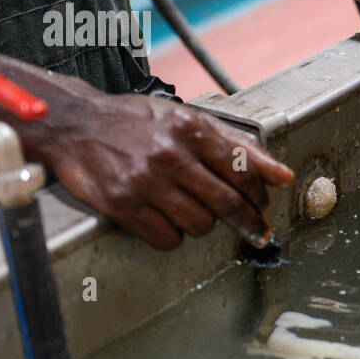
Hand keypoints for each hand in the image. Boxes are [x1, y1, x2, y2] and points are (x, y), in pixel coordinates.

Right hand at [21, 89, 293, 250]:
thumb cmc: (138, 122)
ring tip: (192, 209)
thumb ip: (238, 146)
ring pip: (199, 225)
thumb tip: (282, 175)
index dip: (259, 195)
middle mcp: (170, 155)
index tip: (264, 208)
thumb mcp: (189, 119)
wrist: (76, 124)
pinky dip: (172, 235)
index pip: (243, 171)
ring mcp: (145, 182)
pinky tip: (165, 218)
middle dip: (248, 222)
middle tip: (256, 232)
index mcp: (191, 130)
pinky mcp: (122, 205)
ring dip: (203, 224)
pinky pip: (166, 238)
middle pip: (227, 204)